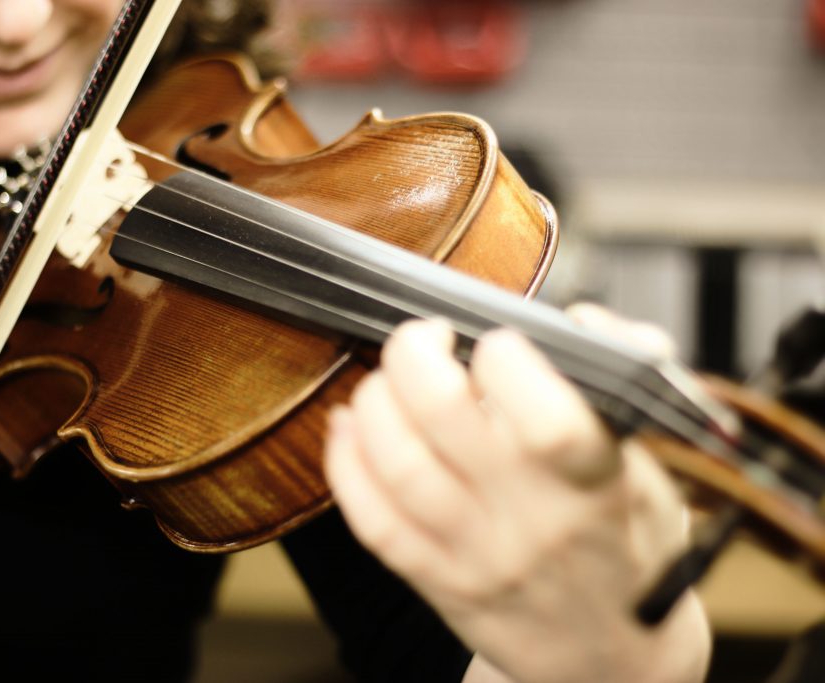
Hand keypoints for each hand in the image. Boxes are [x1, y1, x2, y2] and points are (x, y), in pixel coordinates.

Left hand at [324, 312, 710, 682]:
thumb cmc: (632, 541)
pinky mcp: (436, 582)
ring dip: (375, 402)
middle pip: (445, 422)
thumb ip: (630, 377)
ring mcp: (477, 556)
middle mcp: (532, 523)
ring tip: (387, 378)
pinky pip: (373, 522)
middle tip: (424, 338)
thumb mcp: (656, 463)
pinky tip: (347, 425)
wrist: (609, 659)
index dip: (508, 363)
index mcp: (596, 485)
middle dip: (416, 356)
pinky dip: (345, 463)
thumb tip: (586, 320)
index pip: (548, 422)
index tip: (497, 339)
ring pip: (399, 467)